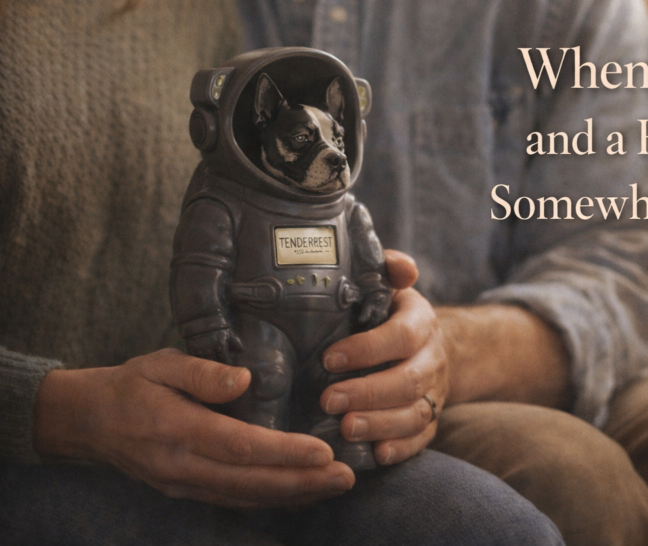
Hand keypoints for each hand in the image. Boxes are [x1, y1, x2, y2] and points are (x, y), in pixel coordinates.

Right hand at [34, 349, 353, 507]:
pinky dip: (272, 498)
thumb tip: (244, 379)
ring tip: (335, 486)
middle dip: (301, 482)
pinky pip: (235, 499)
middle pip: (250, 481)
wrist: (87, 421)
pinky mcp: (187, 490)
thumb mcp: (160, 364)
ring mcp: (184, 484)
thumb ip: (201, 372)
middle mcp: (182, 465)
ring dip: (293, 494)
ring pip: (246, 497)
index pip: (239, 446)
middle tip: (345, 477)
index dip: (284, 452)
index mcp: (177, 429)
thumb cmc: (131, 384)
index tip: (323, 451)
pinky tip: (302, 492)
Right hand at [185, 327, 242, 362]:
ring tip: (213, 366)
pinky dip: (200, 360)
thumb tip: (242, 351)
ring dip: (209, 364)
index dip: (227, 363)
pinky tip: (203, 361)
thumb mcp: (229, 333)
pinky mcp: (191, 347)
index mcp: (220, 344)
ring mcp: (200, 348)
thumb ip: (236, 342)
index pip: (224, 359)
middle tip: (221, 367)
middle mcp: (210, 347)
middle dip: (219, 365)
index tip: (229, 365)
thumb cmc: (219, 327)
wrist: (203, 318)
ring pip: (205, 361)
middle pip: (215, 362)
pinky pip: (196, 358)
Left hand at [320, 250, 447, 464]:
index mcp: (422, 322)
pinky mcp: (431, 419)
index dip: (367, 349)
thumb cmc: (390, 312)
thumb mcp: (391, 286)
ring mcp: (435, 392)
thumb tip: (402, 266)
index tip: (329, 358)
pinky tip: (375, 454)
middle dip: (368, 393)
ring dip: (381, 424)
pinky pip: (422, 438)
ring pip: (416, 413)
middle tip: (328, 401)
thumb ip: (390, 270)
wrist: (427, 344)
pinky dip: (401, 449)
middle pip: (409, 380)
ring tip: (345, 429)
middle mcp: (432, 359)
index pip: (402, 336)